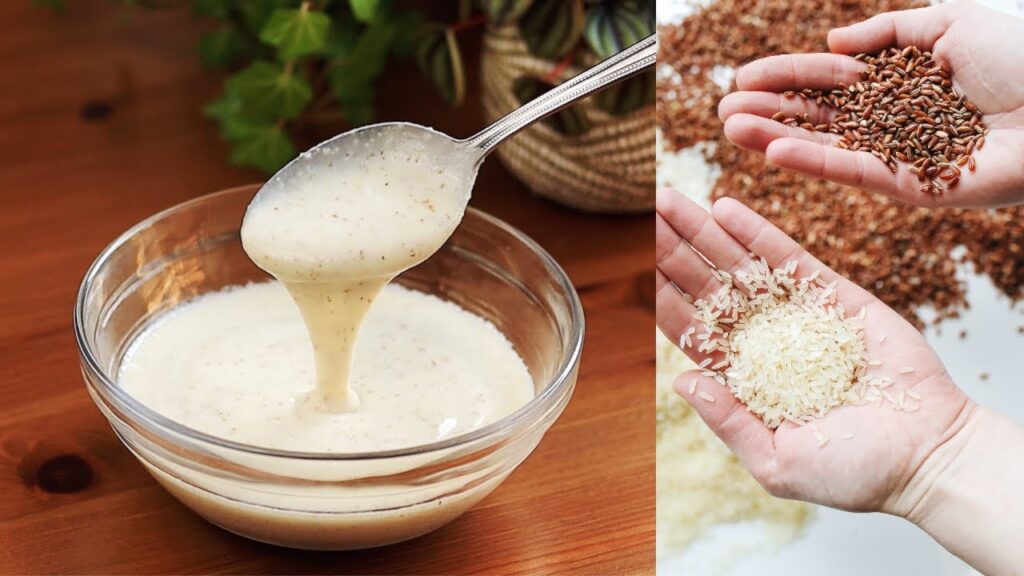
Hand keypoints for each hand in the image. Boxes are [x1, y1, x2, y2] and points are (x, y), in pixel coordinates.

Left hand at [655, 188, 974, 513]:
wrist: (929, 456)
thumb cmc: (855, 472)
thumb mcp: (777, 462)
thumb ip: (729, 421)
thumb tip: (680, 380)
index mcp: (744, 377)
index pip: (691, 329)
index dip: (662, 294)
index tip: (636, 263)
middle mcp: (763, 340)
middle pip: (707, 287)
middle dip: (674, 250)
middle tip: (646, 211)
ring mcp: (797, 315)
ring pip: (739, 265)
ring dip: (704, 231)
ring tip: (669, 198)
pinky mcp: (835, 297)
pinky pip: (789, 258)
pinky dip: (756, 232)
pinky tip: (725, 207)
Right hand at [718, 0, 1023, 207]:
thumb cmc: (1021, 61)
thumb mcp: (949, 25)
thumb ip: (888, 33)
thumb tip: (833, 44)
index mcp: (898, 82)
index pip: (828, 78)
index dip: (785, 75)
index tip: (742, 75)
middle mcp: (890, 120)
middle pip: (816, 114)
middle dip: (767, 109)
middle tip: (721, 108)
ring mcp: (896, 155)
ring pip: (823, 144)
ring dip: (773, 136)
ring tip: (728, 127)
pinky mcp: (907, 185)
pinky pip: (850, 171)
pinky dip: (811, 161)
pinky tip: (771, 151)